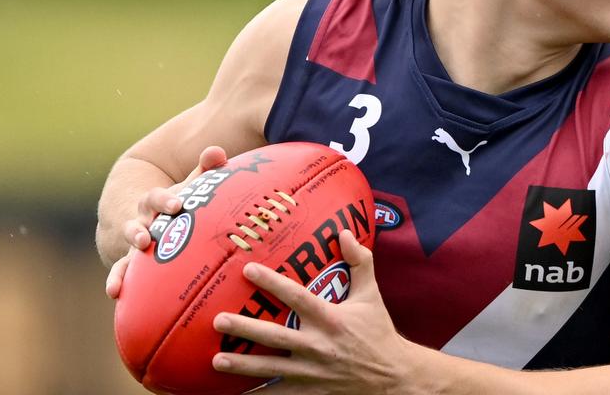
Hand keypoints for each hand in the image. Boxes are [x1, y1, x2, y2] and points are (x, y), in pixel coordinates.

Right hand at [106, 145, 227, 297]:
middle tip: (145, 239)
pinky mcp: (131, 264)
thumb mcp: (189, 186)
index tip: (177, 205)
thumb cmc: (177, 203)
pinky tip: (113, 293)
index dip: (165, 201)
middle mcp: (141, 222)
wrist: (143, 216)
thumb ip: (204, 170)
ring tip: (123, 276)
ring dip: (124, 260)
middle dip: (138, 231)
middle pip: (136, 224)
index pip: (157, 198)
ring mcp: (133, 244)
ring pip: (125, 251)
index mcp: (155, 202)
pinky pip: (120, 272)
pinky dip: (116, 281)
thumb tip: (218, 150)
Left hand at [212, 230, 418, 393]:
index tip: (247, 269)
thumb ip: (360, 261)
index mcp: (332, 318)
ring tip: (217, 360)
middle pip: (275, 336)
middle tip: (218, 320)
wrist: (393, 375)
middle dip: (246, 328)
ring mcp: (313, 371)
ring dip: (243, 364)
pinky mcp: (312, 390)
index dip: (272, 282)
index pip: (297, 297)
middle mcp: (319, 345)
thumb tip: (344, 232)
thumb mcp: (371, 294)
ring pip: (272, 368)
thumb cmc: (378, 330)